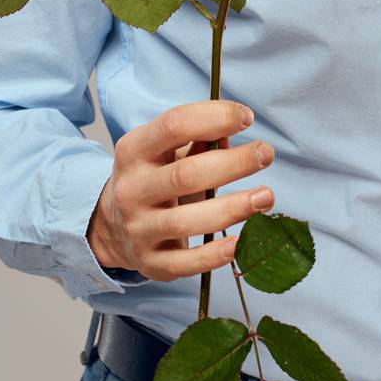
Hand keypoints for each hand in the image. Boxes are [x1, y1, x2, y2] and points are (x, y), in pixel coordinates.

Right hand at [86, 99, 276, 280]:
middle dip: (233, 163)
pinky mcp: (150, 262)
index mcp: (133, 151)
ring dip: (233, 209)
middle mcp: (132, 189)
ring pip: (187, 221)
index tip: (246, 118)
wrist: (114, 227)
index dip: (214, 117)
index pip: (174, 125)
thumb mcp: (163, 152)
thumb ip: (196, 140)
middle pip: (186, 174)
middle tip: (266, 154)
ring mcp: (139, 228)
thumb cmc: (152, 180)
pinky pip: (184, 262)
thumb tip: (231, 133)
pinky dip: (213, 255)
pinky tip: (237, 243)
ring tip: (266, 196)